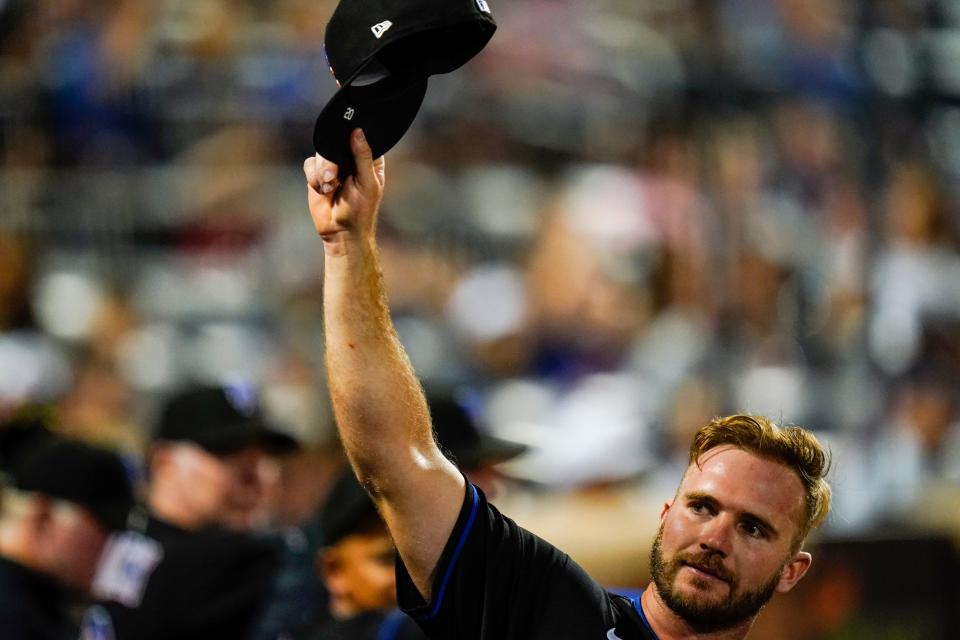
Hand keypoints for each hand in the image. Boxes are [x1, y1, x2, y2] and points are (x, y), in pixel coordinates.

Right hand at [304, 128, 385, 254]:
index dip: (353, 133)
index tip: (346, 137)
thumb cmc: (361, 210)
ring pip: (320, 151)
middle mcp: (349, 158)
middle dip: (331, 158)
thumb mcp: (368, 183)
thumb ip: (363, 157)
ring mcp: (332, 165)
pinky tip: (323, 191)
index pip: (361, 136)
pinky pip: (309, 164)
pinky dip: (314, 177)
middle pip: (335, 140)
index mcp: (368, 159)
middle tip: (333, 176)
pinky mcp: (317, 174)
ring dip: (322, 170)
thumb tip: (357, 131)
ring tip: (329, 187)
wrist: (341, 231)